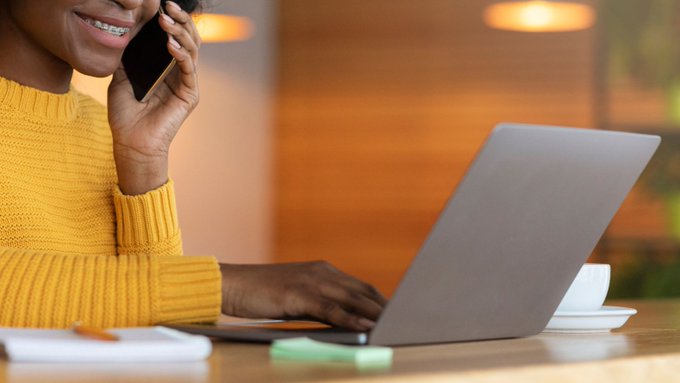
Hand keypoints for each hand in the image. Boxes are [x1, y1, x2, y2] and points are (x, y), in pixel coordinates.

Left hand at [107, 1, 200, 194]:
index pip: (175, 37)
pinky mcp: (190, 95)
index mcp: (166, 68)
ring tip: (166, 21)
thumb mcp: (121, 76)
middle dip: (180, 20)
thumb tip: (128, 28)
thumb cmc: (126, 114)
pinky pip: (189, 70)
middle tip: (167, 6)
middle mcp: (180, 74)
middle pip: (189, 39)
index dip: (170, 20)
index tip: (158, 4)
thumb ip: (128, 55)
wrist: (131, 142)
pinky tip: (170, 45)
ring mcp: (187, 84)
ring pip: (193, 50)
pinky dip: (181, 55)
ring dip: (181, 33)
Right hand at [219, 261, 387, 330]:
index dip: (381, 300)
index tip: (398, 312)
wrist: (232, 283)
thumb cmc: (262, 292)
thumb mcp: (298, 294)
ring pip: (351, 298)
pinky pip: (331, 308)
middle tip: (406, 320)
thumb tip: (345, 319)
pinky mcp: (298, 294)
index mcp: (323, 270)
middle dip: (385, 307)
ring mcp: (311, 281)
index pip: (360, 286)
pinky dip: (350, 318)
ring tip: (394, 325)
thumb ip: (321, 302)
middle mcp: (322, 272)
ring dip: (375, 313)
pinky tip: (364, 327)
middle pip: (362, 291)